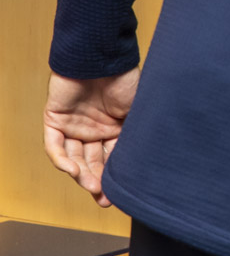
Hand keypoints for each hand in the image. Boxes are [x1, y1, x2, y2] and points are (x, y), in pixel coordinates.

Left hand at [43, 69, 137, 207]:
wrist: (102, 57)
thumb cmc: (125, 78)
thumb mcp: (138, 111)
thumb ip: (138, 133)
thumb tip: (149, 159)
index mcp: (115, 127)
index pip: (113, 157)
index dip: (115, 176)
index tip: (120, 194)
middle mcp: (94, 129)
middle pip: (93, 162)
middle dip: (98, 181)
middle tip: (104, 198)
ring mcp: (73, 125)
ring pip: (74, 158)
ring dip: (81, 174)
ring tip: (92, 187)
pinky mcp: (55, 119)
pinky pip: (55, 145)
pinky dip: (62, 160)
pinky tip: (73, 170)